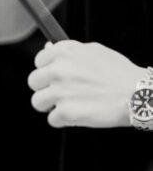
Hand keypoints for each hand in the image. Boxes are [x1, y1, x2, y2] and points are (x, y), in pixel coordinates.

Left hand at [27, 41, 142, 128]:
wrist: (138, 94)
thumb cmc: (119, 73)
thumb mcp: (94, 51)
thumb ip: (68, 51)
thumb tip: (47, 49)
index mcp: (65, 52)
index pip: (39, 61)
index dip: (48, 70)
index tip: (56, 76)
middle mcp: (59, 70)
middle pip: (33, 82)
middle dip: (46, 88)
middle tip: (62, 93)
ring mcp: (61, 92)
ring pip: (37, 102)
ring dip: (51, 106)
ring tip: (68, 105)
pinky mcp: (66, 113)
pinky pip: (52, 120)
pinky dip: (63, 121)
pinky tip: (78, 114)